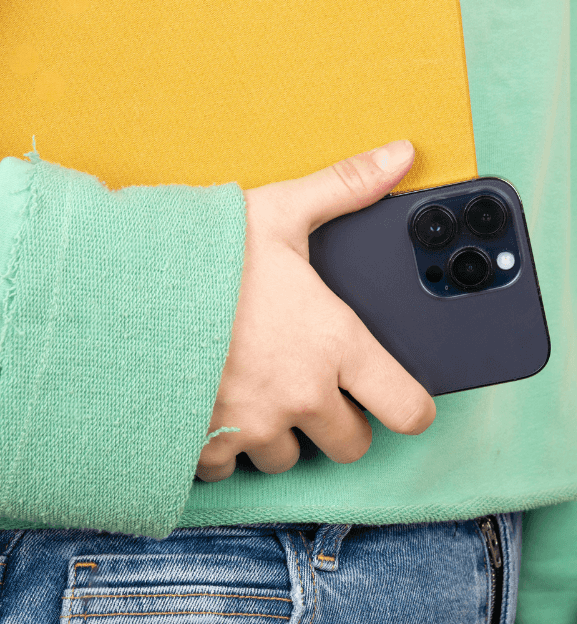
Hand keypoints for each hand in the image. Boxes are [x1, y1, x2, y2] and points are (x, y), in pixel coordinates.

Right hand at [197, 139, 435, 480]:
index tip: (399, 398)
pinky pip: (229, 469)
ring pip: (288, 458)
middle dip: (339, 421)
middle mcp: (301, 394)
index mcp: (334, 343)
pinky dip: (223, 445)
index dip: (410, 406)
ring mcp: (253, 427)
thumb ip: (347, 186)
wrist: (119, 289)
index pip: (406, 408)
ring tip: (258, 386)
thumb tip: (401, 154)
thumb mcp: (282, 210)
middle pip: (351, 445)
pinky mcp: (204, 447)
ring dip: (280, 432)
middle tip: (315, 384)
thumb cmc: (204, 252)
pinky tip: (213, 403)